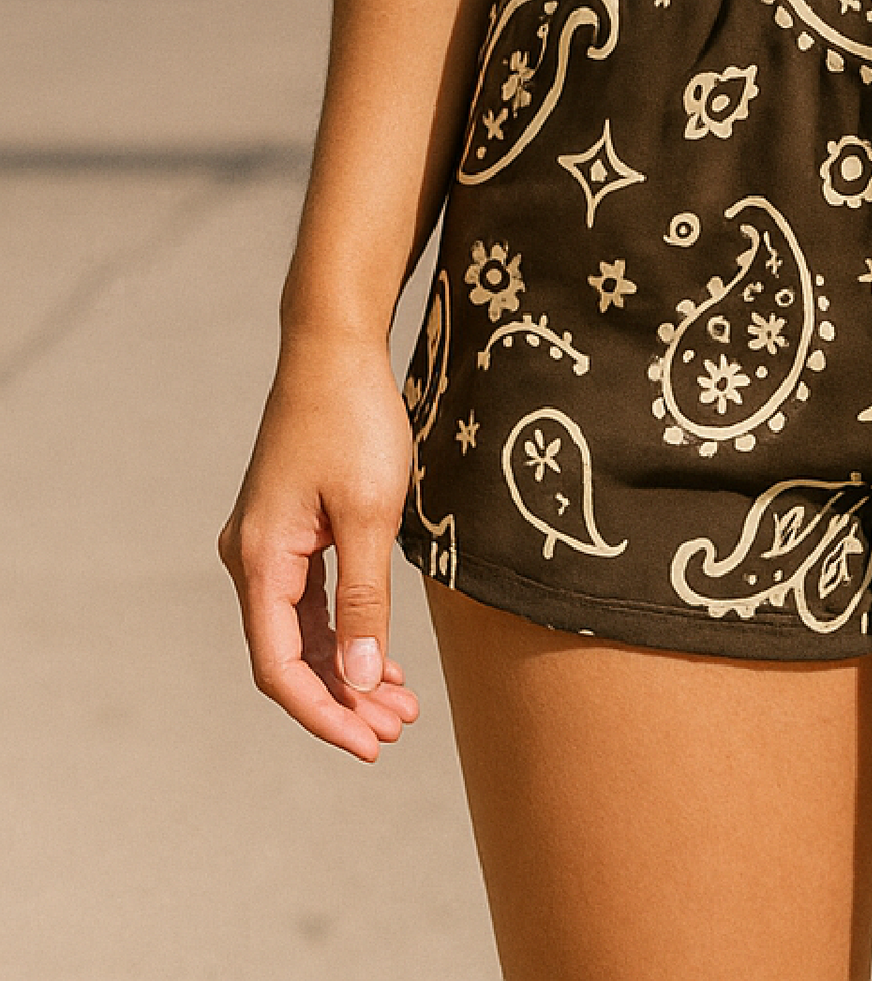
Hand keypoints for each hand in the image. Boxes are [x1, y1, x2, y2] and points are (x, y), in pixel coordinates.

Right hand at [218, 332, 422, 761]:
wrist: (335, 347)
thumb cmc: (354, 419)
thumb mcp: (372, 513)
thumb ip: (364, 600)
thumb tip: (357, 678)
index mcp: (261, 560)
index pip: (280, 667)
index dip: (324, 715)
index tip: (370, 745)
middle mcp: (252, 558)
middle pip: (289, 656)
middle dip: (343, 699)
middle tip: (400, 729)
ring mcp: (267, 544)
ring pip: (301, 632)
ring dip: (346, 670)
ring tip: (400, 705)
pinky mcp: (288, 529)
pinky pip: (308, 600)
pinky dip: (343, 631)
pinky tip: (379, 658)